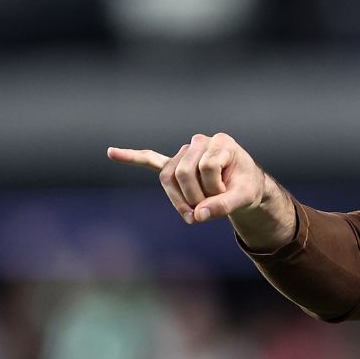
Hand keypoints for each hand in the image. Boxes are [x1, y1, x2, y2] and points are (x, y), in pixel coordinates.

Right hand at [108, 133, 294, 249]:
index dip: (216, 189)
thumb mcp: (245, 198)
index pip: (207, 167)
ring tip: (194, 210)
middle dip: (195, 196)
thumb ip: (223, 206)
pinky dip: (132, 157)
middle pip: (183, 172)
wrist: (245, 185)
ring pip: (169, 177)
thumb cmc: (247, 188)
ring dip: (179, 198)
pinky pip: (150, 160)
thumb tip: (196, 216)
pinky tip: (112, 152)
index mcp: (221, 143)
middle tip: (208, 209)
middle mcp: (201, 142)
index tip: (227, 197)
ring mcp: (185, 153)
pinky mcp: (175, 165)